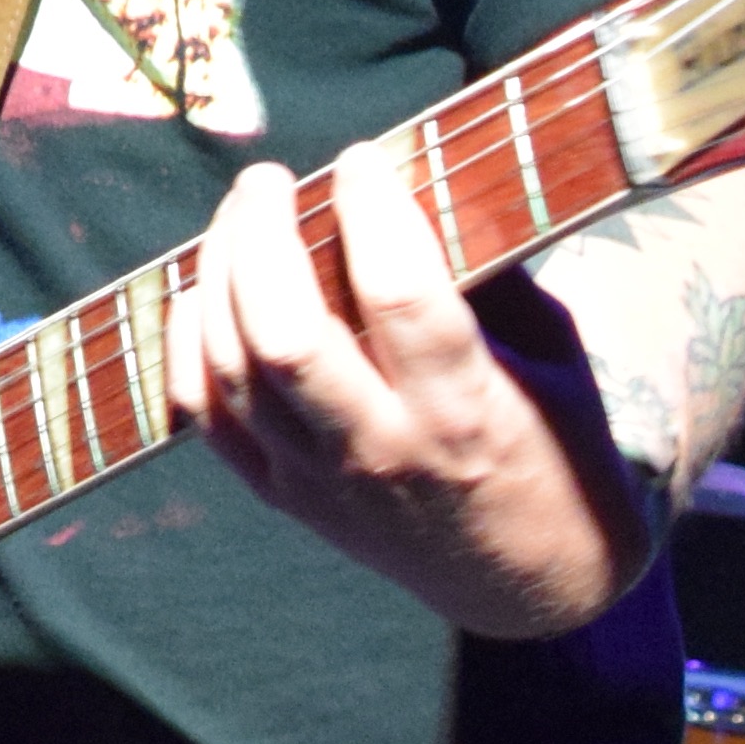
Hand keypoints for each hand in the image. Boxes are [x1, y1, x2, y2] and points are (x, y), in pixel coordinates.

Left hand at [161, 155, 619, 638]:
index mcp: (464, 408)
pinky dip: (189, 344)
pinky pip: (207, 418)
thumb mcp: (555, 356)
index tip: (363, 159)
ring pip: (233, 366)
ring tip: (241, 215)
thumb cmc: (555, 448)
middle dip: (263, 236)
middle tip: (272, 180)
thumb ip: (490, 273)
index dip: (371, 206)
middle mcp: (382, 446)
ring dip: (220, 273)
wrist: (533, 585)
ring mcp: (321, 480)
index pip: (398, 291)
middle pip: (284, 331)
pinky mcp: (284, 499)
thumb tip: (420, 178)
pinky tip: (200, 290)